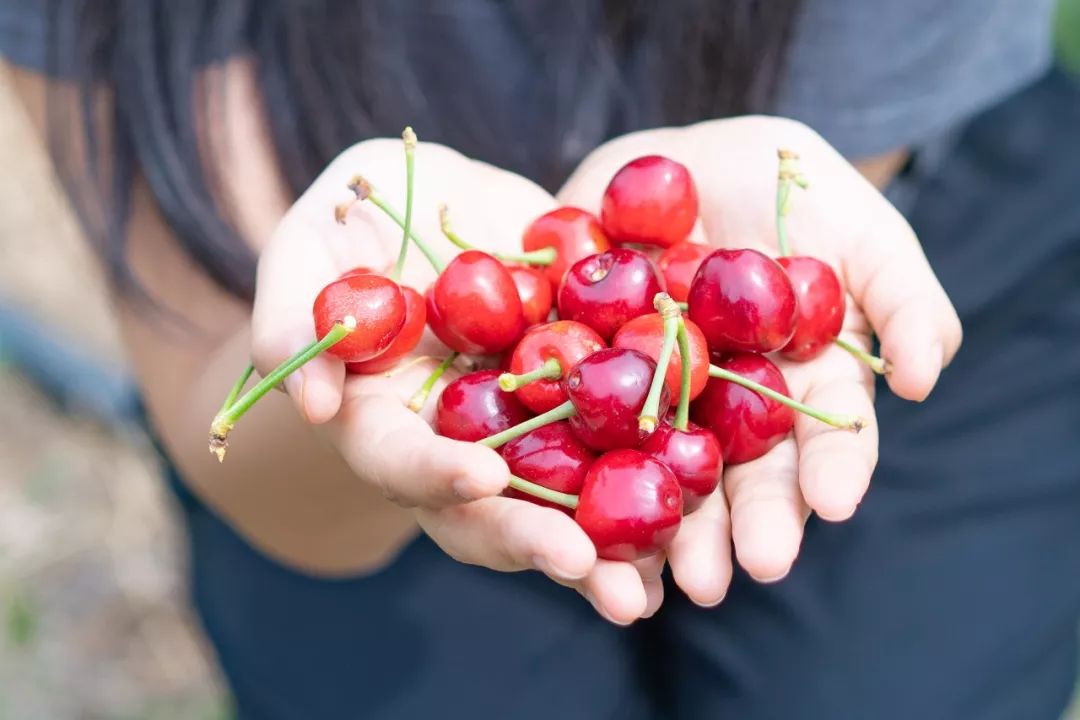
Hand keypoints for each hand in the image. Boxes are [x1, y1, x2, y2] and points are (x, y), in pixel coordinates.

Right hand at [251, 139, 661, 623]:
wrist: (443, 204)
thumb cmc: (356, 219)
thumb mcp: (311, 240)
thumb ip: (291, 309)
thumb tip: (310, 401)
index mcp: (381, 421)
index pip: (398, 462)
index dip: (433, 474)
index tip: (481, 477)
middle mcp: (451, 447)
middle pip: (481, 514)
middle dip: (527, 542)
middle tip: (580, 567)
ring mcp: (518, 435)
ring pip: (555, 506)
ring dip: (599, 552)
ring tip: (643, 591)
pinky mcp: (579, 407)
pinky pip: (617, 456)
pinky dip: (652, 487)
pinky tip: (692, 517)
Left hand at [557, 117, 961, 603]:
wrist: (680, 159)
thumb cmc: (788, 188)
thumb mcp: (861, 228)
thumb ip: (902, 300)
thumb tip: (922, 382)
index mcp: (797, 387)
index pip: (821, 438)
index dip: (829, 472)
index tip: (833, 506)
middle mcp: (725, 410)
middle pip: (738, 475)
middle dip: (740, 526)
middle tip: (738, 575)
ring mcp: (652, 400)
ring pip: (658, 473)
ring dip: (661, 529)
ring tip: (660, 581)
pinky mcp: (584, 378)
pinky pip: (576, 429)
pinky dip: (573, 473)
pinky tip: (570, 520)